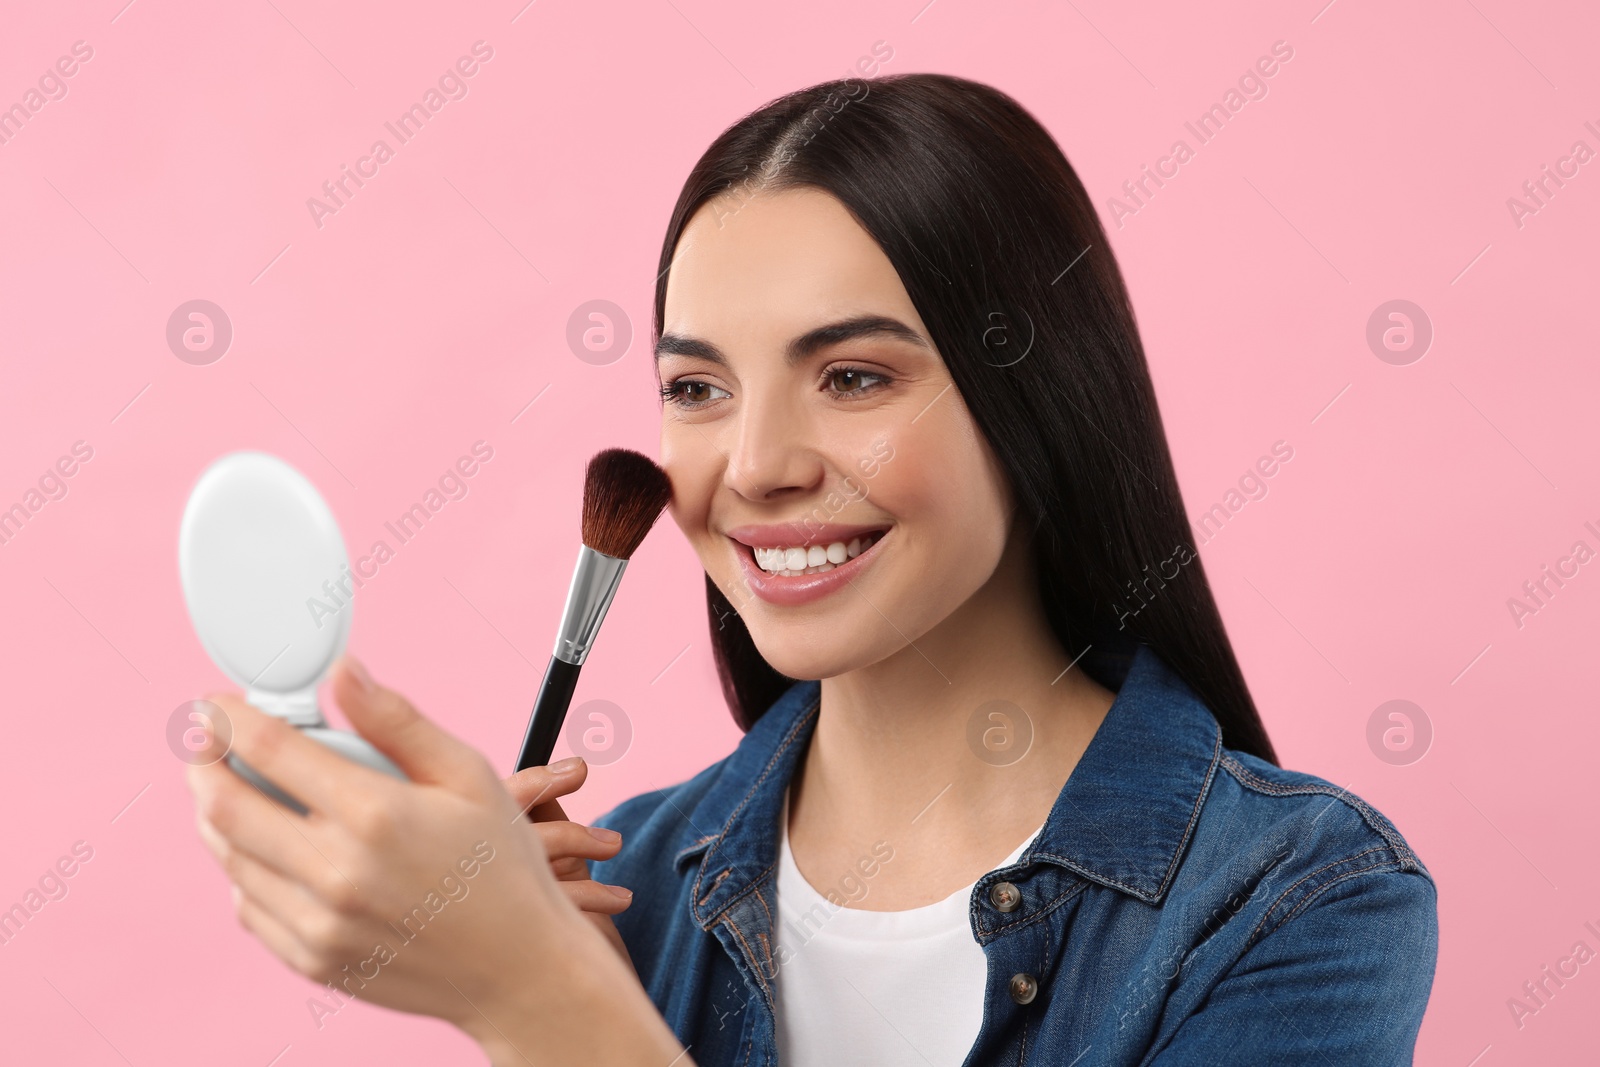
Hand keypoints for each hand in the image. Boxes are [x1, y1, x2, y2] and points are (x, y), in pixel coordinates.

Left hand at [185, 654, 686, 1064]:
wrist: (518, 967)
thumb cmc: (502, 866)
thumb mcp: (468, 774)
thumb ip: (397, 720)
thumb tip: (343, 672)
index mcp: (375, 814)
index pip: (269, 749)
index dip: (230, 717)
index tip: (217, 704)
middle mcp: (337, 871)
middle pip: (224, 804)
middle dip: (204, 763)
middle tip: (208, 745)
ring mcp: (318, 922)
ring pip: (229, 857)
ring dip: (218, 814)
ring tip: (238, 791)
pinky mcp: (312, 960)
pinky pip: (249, 906)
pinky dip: (246, 869)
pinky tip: (273, 851)